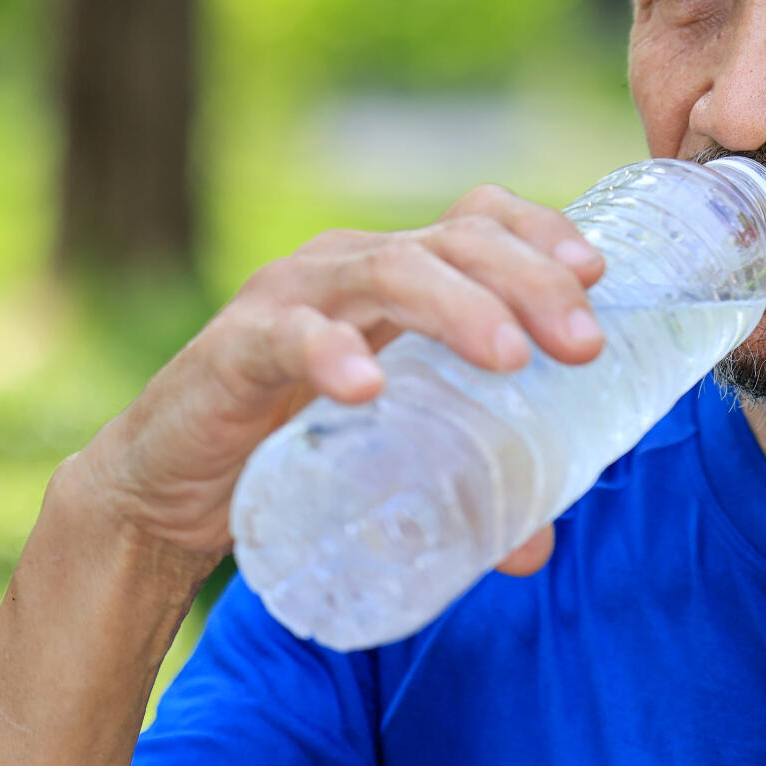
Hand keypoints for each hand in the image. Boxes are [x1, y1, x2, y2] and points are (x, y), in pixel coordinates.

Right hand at [73, 184, 606, 578]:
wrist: (164, 494)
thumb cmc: (295, 451)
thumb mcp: (393, 452)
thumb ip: (465, 484)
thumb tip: (538, 545)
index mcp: (398, 273)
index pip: (479, 219)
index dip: (543, 231)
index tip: (601, 276)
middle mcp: (350, 265)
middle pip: (455, 239)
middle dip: (530, 280)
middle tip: (582, 345)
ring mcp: (292, 298)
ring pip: (390, 271)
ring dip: (459, 308)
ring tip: (508, 359)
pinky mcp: (236, 348)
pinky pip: (289, 336)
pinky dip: (331, 354)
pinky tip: (369, 387)